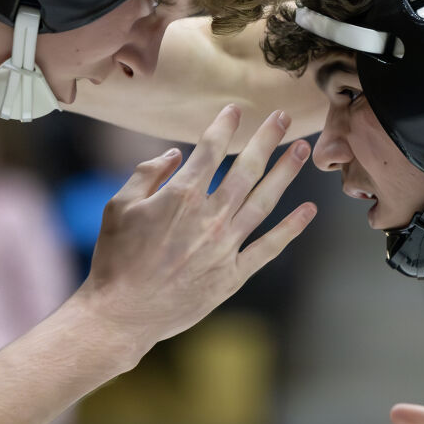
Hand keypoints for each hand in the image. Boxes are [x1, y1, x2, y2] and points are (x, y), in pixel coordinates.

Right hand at [81, 105, 314, 344]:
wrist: (122, 313)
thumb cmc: (115, 259)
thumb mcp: (119, 206)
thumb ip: (147, 174)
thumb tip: (175, 155)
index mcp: (181, 195)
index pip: (210, 149)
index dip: (224, 125)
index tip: (235, 110)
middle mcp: (210, 216)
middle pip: (246, 168)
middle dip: (266, 139)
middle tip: (282, 117)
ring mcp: (225, 246)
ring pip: (264, 201)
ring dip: (285, 173)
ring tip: (301, 150)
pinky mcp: (233, 275)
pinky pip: (269, 247)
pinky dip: (291, 228)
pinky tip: (308, 210)